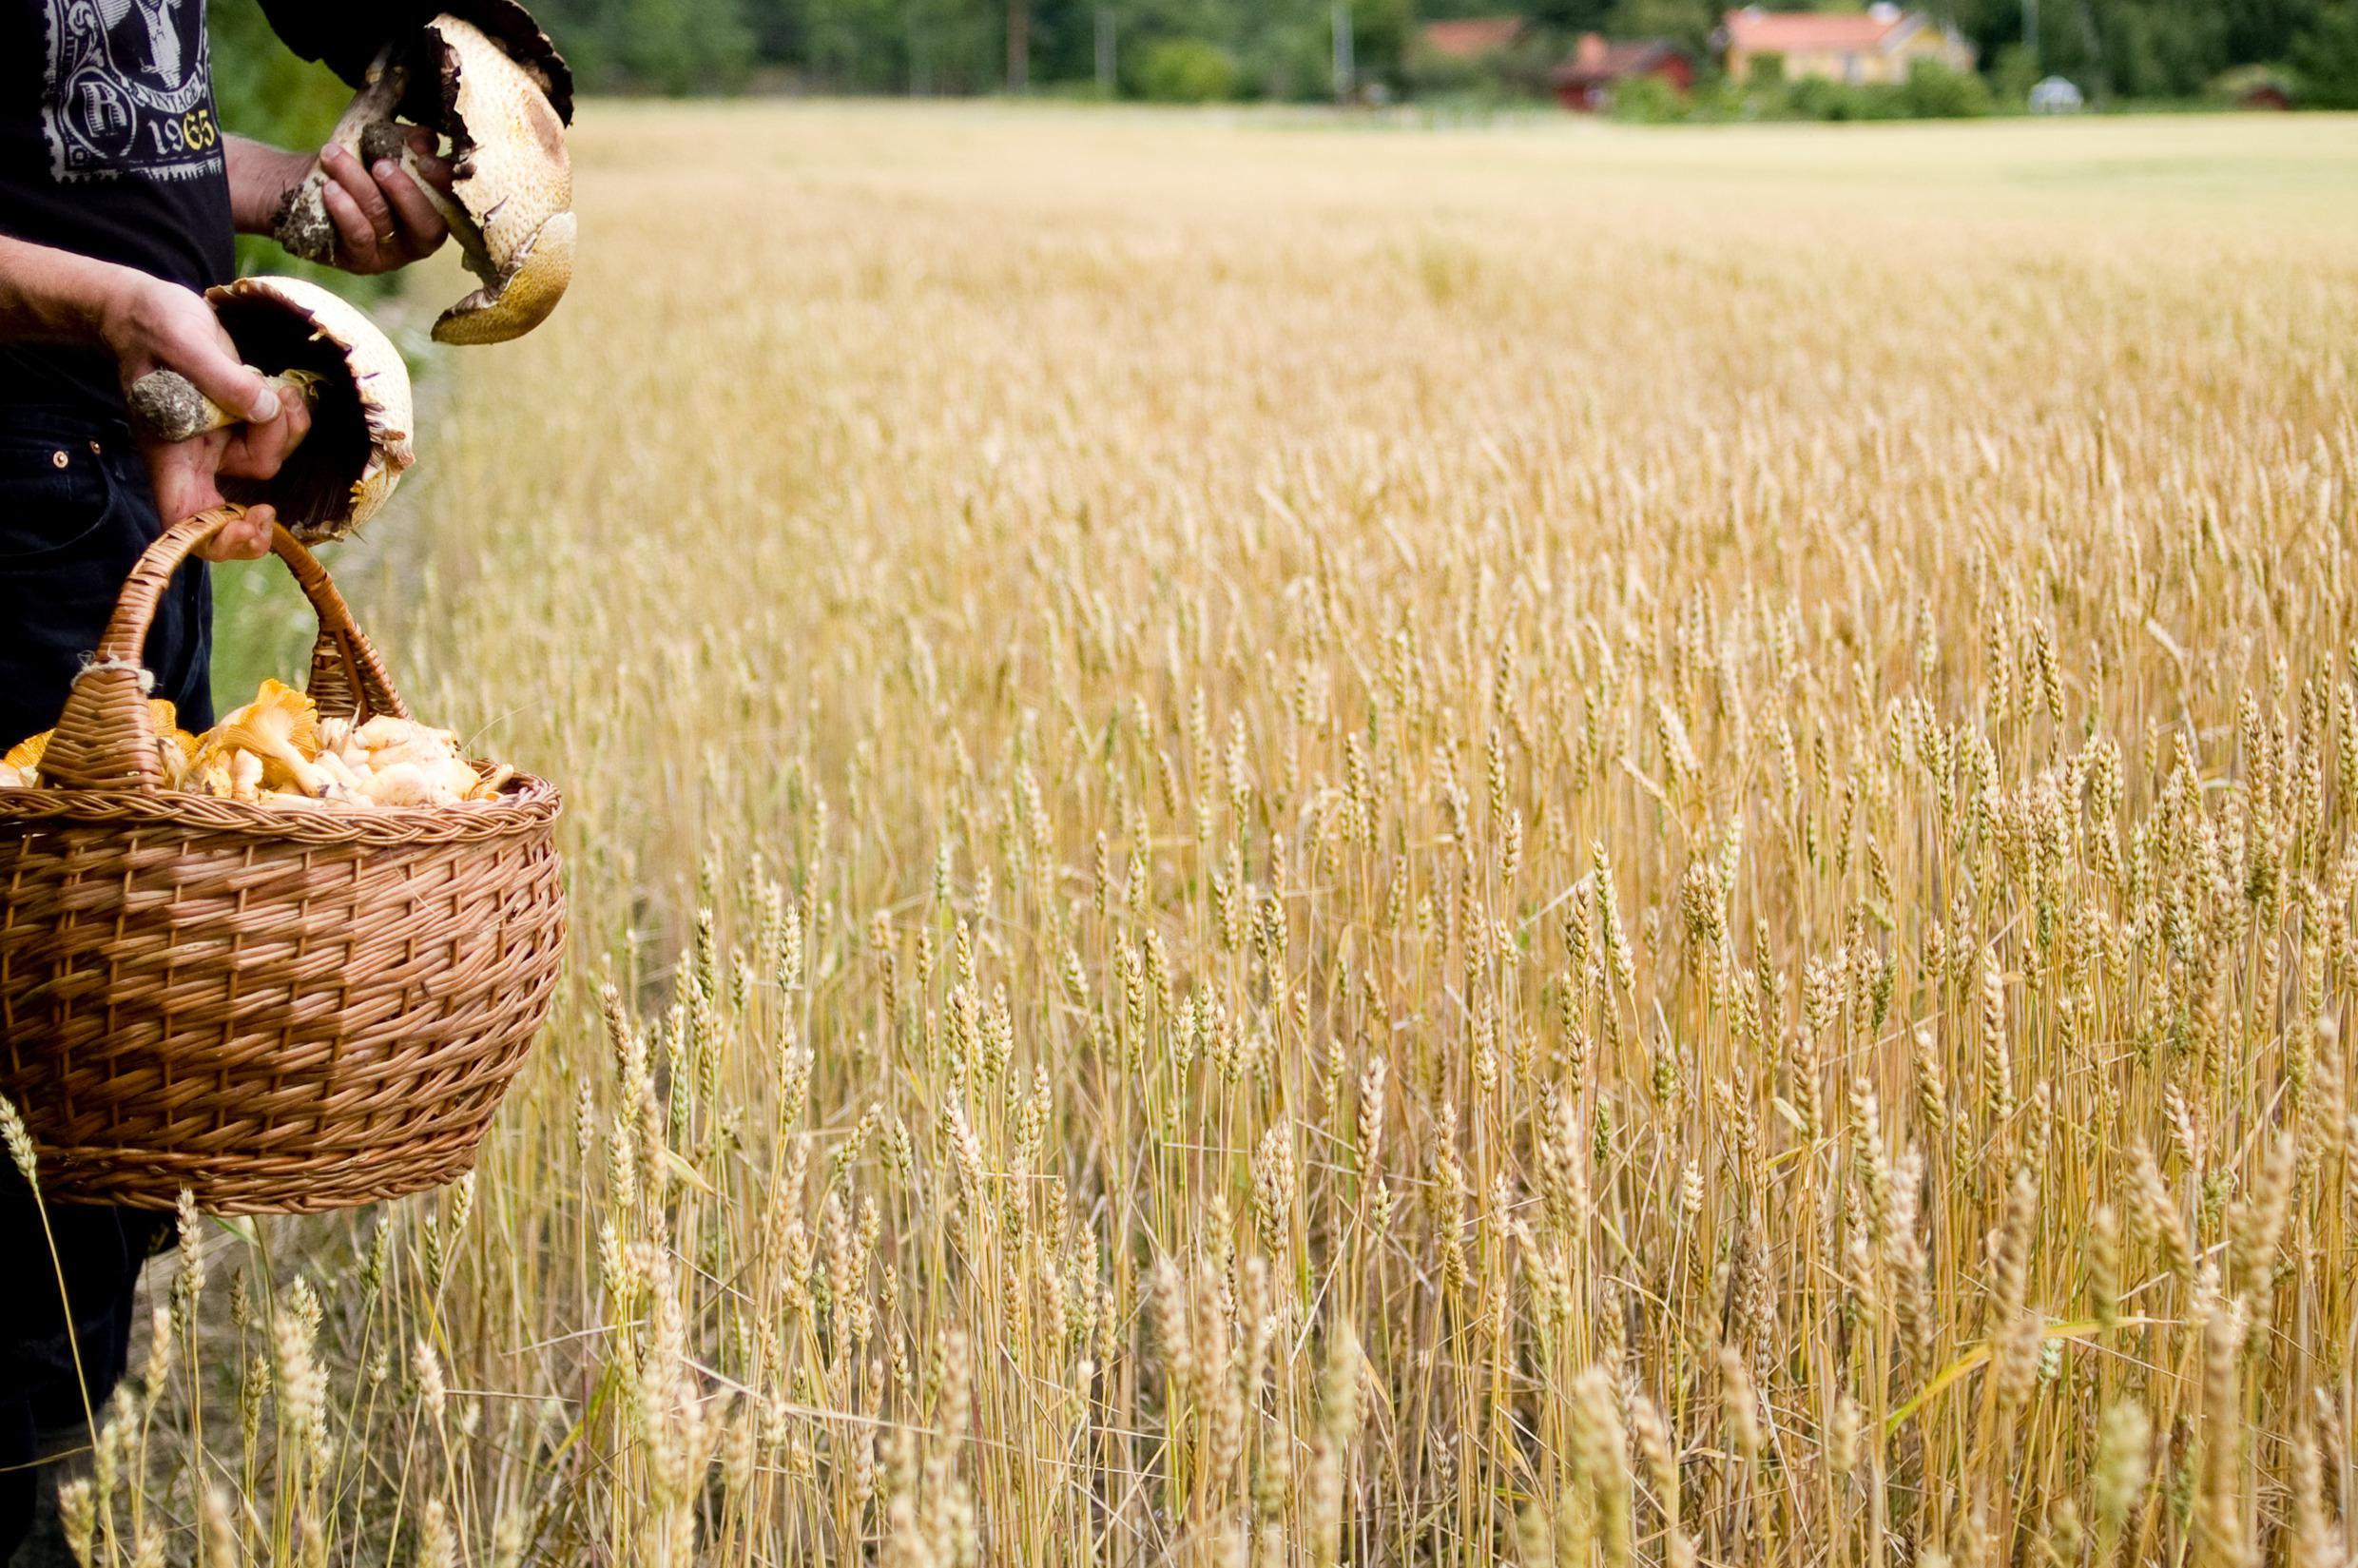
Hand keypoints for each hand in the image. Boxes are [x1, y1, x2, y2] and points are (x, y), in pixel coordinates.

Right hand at [97, 274, 310, 561]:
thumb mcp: (184, 341)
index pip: (185, 522)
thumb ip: (220, 377)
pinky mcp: (243, 426)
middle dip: (271, 452)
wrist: (151, 308)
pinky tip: (278, 388)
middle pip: (241, 500)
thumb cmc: (152, 325)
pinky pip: (280, 437)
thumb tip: (262, 406)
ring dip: (283, 424)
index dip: (220, 539)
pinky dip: (289, 416)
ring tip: (268, 381)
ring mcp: (221, 444)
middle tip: (278, 406)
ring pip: (270, 458)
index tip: (256, 515)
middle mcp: (195, 458)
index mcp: (168, 453)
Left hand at [315, 132, 455, 274]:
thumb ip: (409, 142)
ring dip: (358, 183)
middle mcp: (421, 237)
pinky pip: (359, 236)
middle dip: (405, 192)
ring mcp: (393, 254)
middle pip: (428, 226)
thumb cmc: (357, 163)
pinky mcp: (362, 261)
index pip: (454, 202)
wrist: (311, 183)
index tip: (424, 159)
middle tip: (381, 165)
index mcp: (437, 209)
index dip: (444, 183)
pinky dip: (345, 209)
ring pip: (383, 219)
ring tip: (334, 156)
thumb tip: (426, 140)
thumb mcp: (385, 146)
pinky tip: (330, 187)